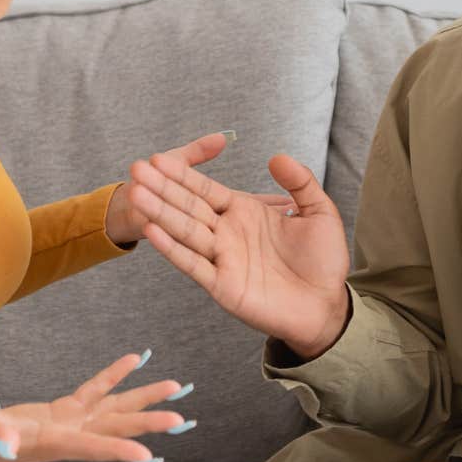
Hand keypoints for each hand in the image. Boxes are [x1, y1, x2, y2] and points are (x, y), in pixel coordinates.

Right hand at [0, 351, 191, 461]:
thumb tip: (8, 442)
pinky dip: (115, 375)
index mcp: (53, 444)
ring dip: (144, 398)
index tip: (148, 456)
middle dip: (147, 423)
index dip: (118, 450)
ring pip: (115, 408)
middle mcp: (70, 435)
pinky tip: (136, 359)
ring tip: (175, 386)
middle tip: (181, 419)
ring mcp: (71, 422)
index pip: (91, 448)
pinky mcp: (65, 410)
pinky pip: (96, 389)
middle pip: (115, 427)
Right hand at [125, 137, 351, 359]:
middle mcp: (227, 233)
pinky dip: (173, 249)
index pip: (205, 190)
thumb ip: (300, 182)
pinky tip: (154, 232)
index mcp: (244, 213)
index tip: (157, 159)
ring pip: (184, 230)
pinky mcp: (222, 285)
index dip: (182, 175)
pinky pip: (193, 264)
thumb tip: (275, 157)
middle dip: (161, 188)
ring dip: (160, 213)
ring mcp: (222, 258)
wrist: (327, 305)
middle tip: (134, 170)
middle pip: (187, 206)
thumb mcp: (318, 212)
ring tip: (135, 195)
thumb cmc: (323, 261)